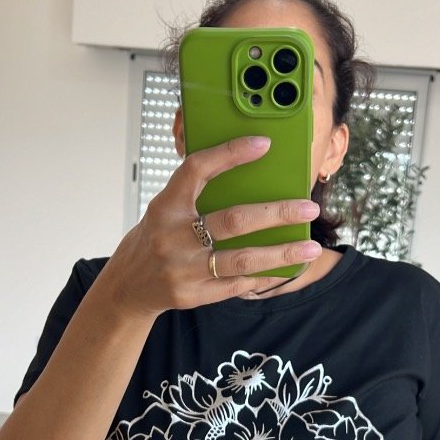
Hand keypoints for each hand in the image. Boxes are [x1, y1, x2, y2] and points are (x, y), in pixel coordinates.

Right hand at [102, 135, 320, 318]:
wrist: (127, 286)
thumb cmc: (156, 238)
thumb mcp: (165, 209)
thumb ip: (197, 195)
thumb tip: (252, 178)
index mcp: (165, 206)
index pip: (197, 170)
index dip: (229, 153)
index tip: (263, 144)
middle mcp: (173, 236)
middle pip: (234, 220)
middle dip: (277, 213)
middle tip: (308, 208)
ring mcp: (183, 268)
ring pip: (243, 258)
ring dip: (282, 252)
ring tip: (312, 248)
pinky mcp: (193, 295)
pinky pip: (237, 284)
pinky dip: (264, 275)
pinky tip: (286, 268)